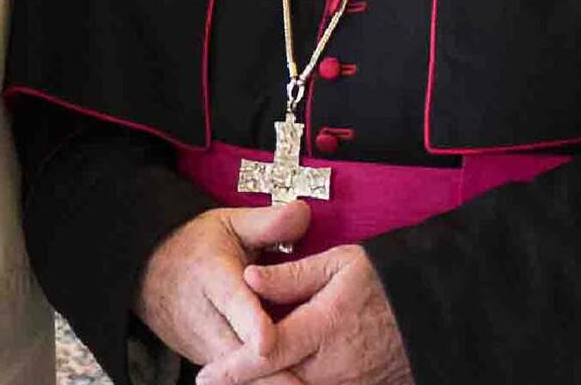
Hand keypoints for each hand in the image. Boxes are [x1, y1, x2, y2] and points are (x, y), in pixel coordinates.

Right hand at [135, 202, 310, 382]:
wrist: (150, 271)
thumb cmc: (197, 246)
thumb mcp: (230, 225)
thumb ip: (268, 223)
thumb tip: (303, 213)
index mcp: (213, 276)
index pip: (233, 303)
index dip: (251, 324)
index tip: (267, 341)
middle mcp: (204, 318)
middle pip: (238, 354)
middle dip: (272, 372)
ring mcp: (203, 347)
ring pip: (239, 375)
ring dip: (271, 380)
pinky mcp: (208, 365)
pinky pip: (238, 380)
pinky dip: (263, 381)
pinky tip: (290, 382)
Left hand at [196, 244, 413, 384]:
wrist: (431, 314)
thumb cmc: (381, 283)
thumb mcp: (339, 264)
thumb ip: (291, 275)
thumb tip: (249, 278)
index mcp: (322, 327)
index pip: (267, 353)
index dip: (233, 369)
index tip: (205, 377)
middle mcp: (332, 366)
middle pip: (278, 383)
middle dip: (245, 384)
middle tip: (213, 380)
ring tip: (236, 379)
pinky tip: (279, 377)